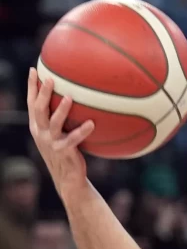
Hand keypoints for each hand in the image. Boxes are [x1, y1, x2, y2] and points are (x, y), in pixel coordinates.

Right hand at [26, 69, 94, 192]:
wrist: (67, 178)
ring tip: (70, 97)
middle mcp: (40, 133)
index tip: (34, 70)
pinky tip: (92, 123)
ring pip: (53, 122)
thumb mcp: (58, 135)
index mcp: (37, 126)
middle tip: (49, 78)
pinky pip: (73, 139)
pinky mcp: (63, 151)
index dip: (31, 87)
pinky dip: (82, 131)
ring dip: (61, 109)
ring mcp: (50, 142)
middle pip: (38, 109)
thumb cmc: (66, 153)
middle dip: (43, 92)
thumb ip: (60, 119)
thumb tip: (74, 98)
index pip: (31, 103)